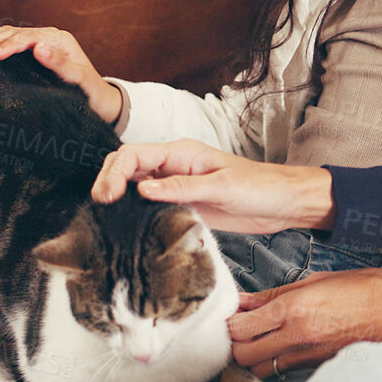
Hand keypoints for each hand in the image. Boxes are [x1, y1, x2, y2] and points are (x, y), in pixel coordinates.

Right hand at [0, 26, 121, 122]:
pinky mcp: (35, 50)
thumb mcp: (79, 79)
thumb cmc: (91, 92)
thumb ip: (60, 63)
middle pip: (15, 35)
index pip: (28, 38)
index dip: (8, 45)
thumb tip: (38, 48)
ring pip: (9, 36)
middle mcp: (49, 37)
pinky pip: (10, 40)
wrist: (100, 99)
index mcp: (59, 39)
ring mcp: (41, 41)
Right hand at [91, 140, 335, 232]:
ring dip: (117, 199)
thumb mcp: (223, 186)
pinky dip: (134, 214)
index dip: (113, 172)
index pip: (133, 154)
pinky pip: (149, 208)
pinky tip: (125, 228)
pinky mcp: (181, 207)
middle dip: (107, 182)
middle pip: (126, 168)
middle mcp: (172, 168)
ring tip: (102, 218)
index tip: (106, 196)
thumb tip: (143, 189)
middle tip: (98, 208)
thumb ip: (183, 188)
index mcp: (181, 153)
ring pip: (133, 187)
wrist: (283, 205)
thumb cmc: (260, 187)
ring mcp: (175, 188)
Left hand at [228, 268, 381, 373]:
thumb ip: (275, 294)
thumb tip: (246, 301)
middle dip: (238, 344)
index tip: (234, 314)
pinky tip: (284, 345)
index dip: (231, 322)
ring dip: (255, 357)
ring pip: (261, 369)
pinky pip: (285, 370)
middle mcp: (297, 336)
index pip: (241, 328)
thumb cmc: (365, 288)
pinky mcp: (319, 366)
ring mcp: (309, 356)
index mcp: (294, 309)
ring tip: (262, 339)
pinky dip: (277, 361)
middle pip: (244, 355)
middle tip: (244, 329)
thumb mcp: (316, 280)